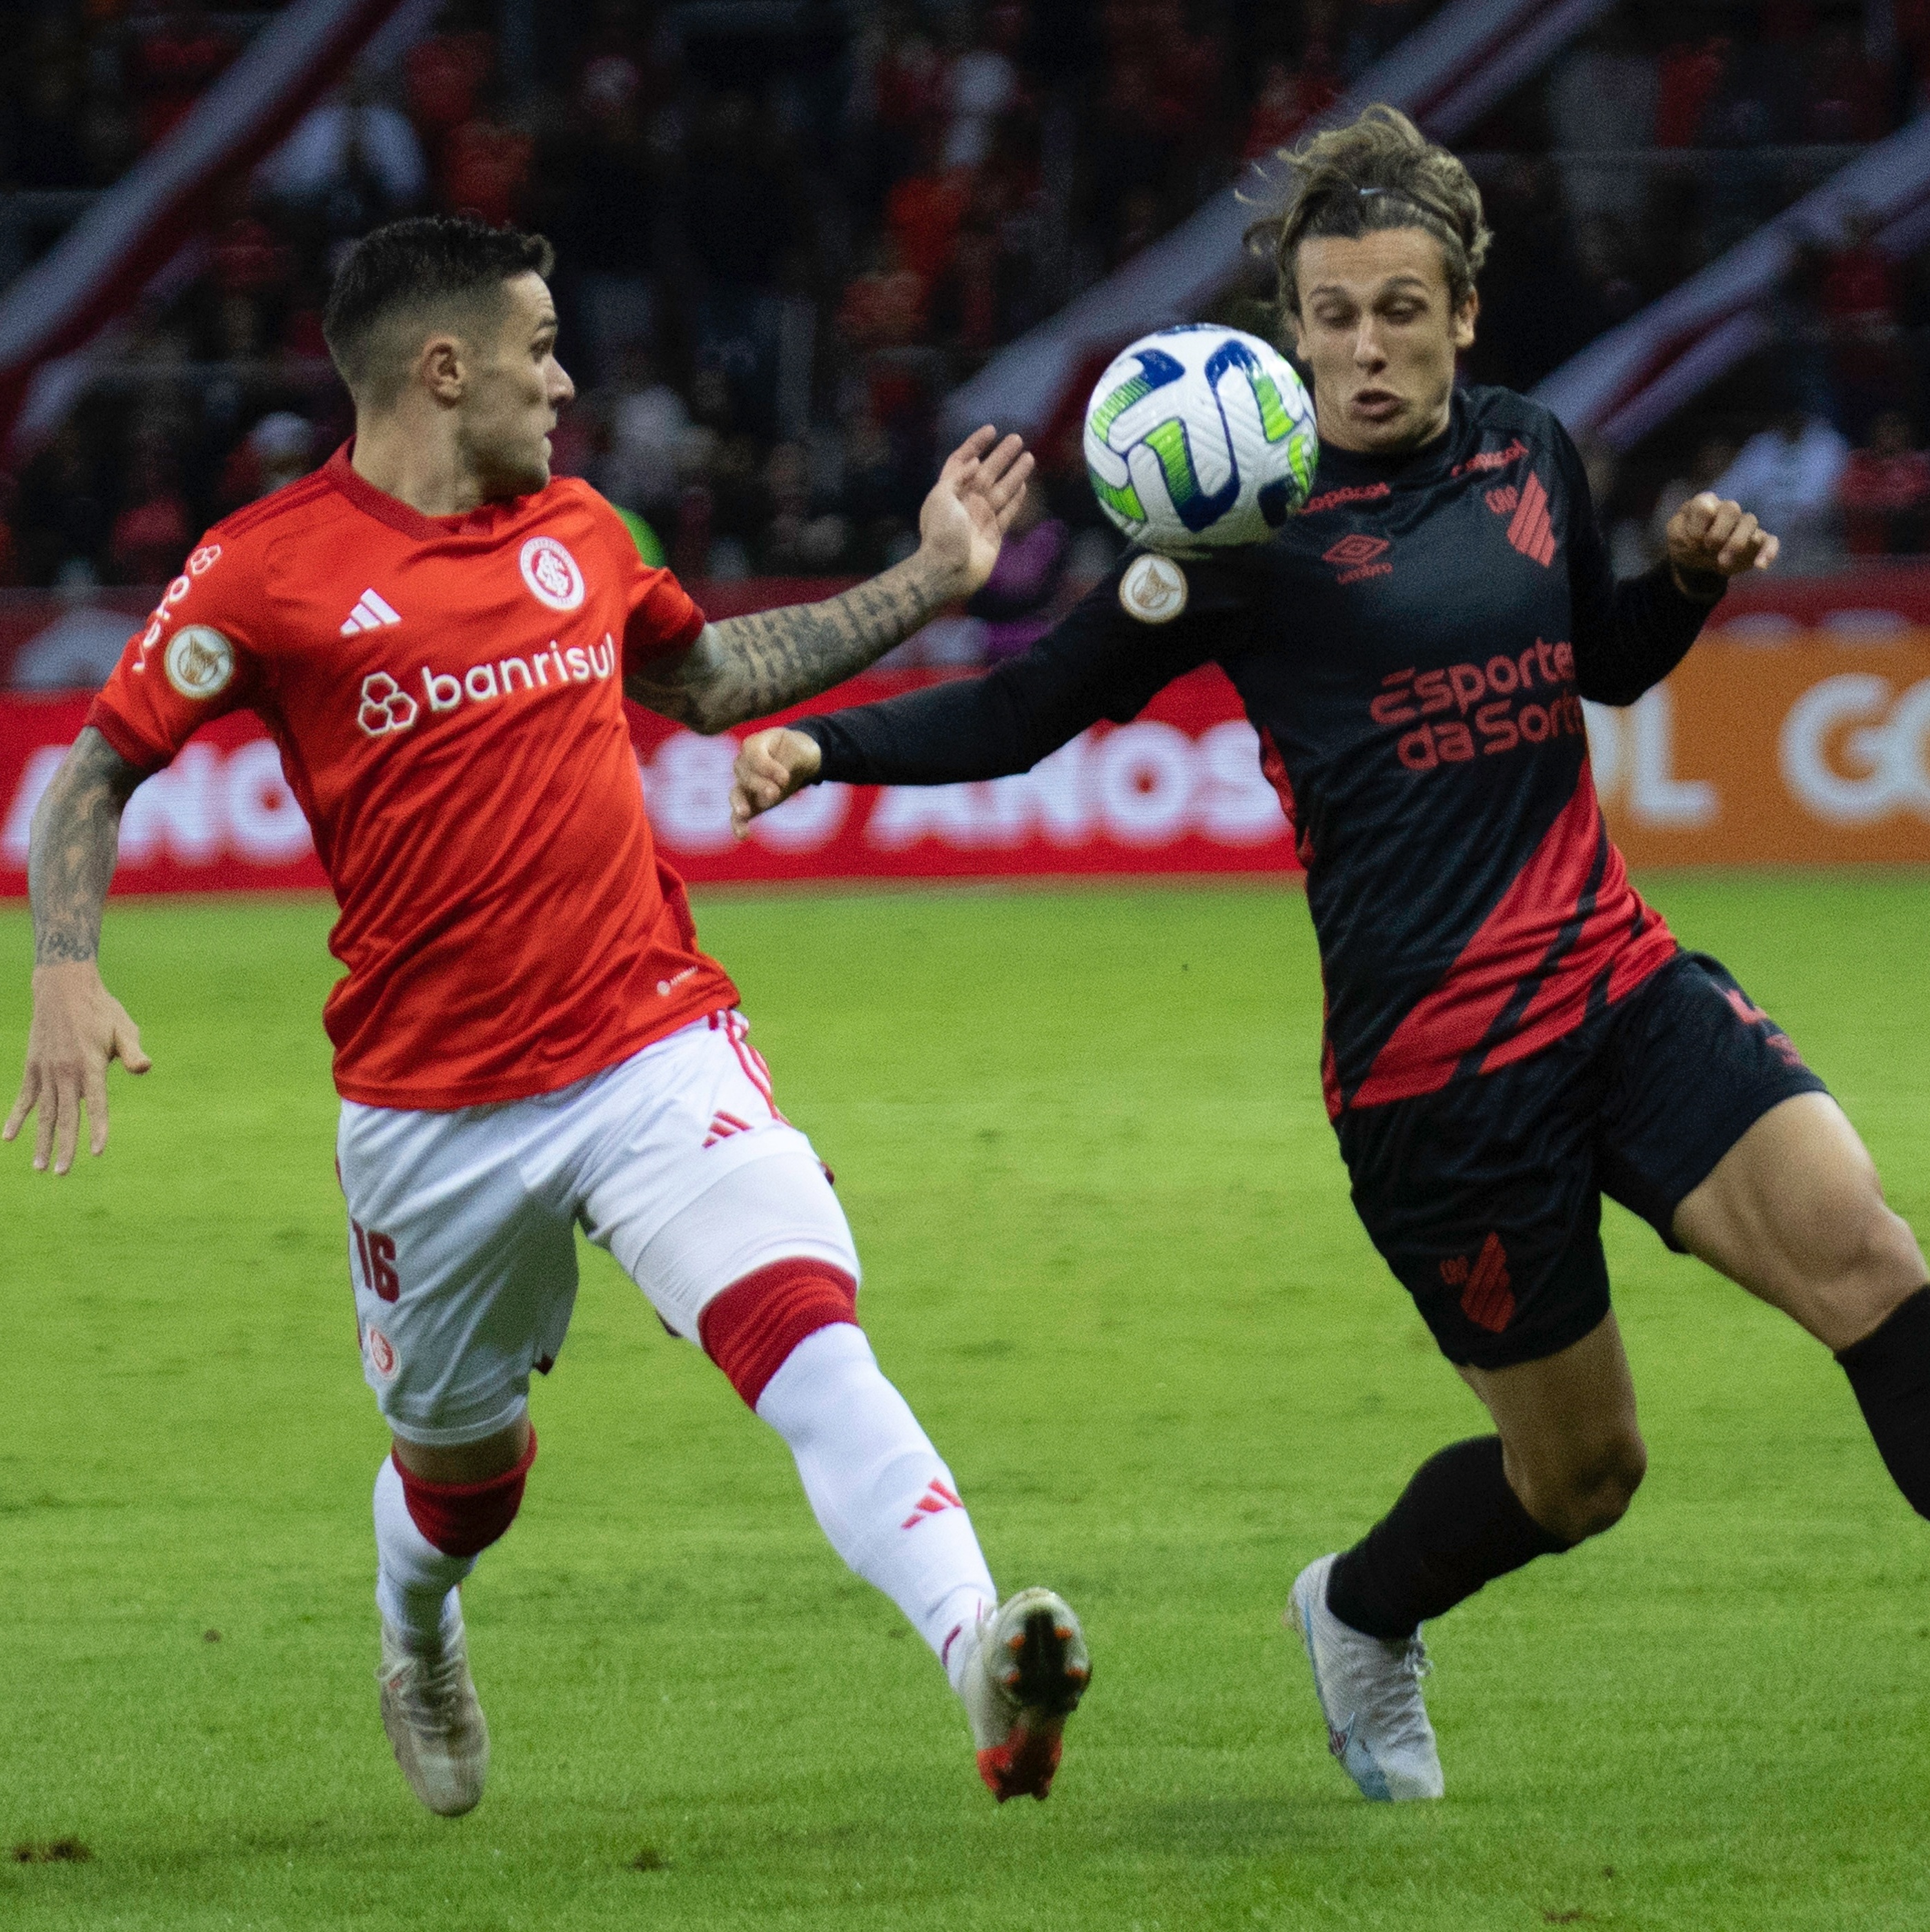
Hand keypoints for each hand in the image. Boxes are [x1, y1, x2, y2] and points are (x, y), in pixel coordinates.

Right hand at [4, 961, 150, 1174]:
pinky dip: (17, 1117)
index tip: (97, 1152)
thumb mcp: (124, 1028)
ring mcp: (46, 1070)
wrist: (63, 989)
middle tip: (62, 1173)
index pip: (96, 1103)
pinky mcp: (33, 1067)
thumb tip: (145, 1069)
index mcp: (90, 1065)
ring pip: (44, 1112)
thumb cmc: (101, 1010)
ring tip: (39, 1167)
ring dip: (41, 1140)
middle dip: (64, 1146)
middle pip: (66, 1115)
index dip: (98, 1128)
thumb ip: (132, 1052)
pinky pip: (24, 1097)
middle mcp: (66, 1071)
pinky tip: (9, 1137)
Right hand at [731, 727, 823, 838]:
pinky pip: (738, 814)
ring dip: (740, 803)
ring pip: (737, 793)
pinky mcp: (749, 803)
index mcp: (754, 745)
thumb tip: (782, 780)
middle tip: (775, 793)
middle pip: (745, 775)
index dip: (768, 768)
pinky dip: (738, 824)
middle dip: (760, 785)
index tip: (785, 778)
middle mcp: (744, 764)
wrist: (798, 760)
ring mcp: (744, 784)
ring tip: (744, 813)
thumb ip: (791, 761)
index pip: (754, 756)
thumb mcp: (800, 750)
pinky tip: (742, 835)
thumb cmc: (797, 751)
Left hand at [914, 424, 1034, 599]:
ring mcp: (980, 518)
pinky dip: (1016, 499)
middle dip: (1002, 455)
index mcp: (949, 491)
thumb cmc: (941, 533)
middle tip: (1017, 438)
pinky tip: (1024, 485)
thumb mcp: (941, 497)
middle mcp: (965, 503)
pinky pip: (1008, 512)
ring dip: (1015, 473)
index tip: (991, 430)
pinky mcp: (994, 534)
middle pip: (987, 473)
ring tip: (1029, 456)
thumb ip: (957, 476)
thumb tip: (976, 462)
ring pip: (1002, 490)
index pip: (961, 461)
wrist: (948, 570)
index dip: (974, 444)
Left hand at [1666, 492, 1778, 599]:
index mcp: (1704, 504)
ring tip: (1721, 563)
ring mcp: (1743, 525)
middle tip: (1708, 549)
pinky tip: (1760, 565)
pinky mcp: (1756, 543)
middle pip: (1732, 509)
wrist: (1695, 561)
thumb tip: (1710, 513)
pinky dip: (1768, 551)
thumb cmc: (1685, 542)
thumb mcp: (1675, 535)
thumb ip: (1684, 525)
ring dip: (1736, 544)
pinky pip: (1770, 541)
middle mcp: (1727, 510)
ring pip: (1750, 522)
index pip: (1705, 504)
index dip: (1699, 525)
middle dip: (1718, 533)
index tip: (1692, 541)